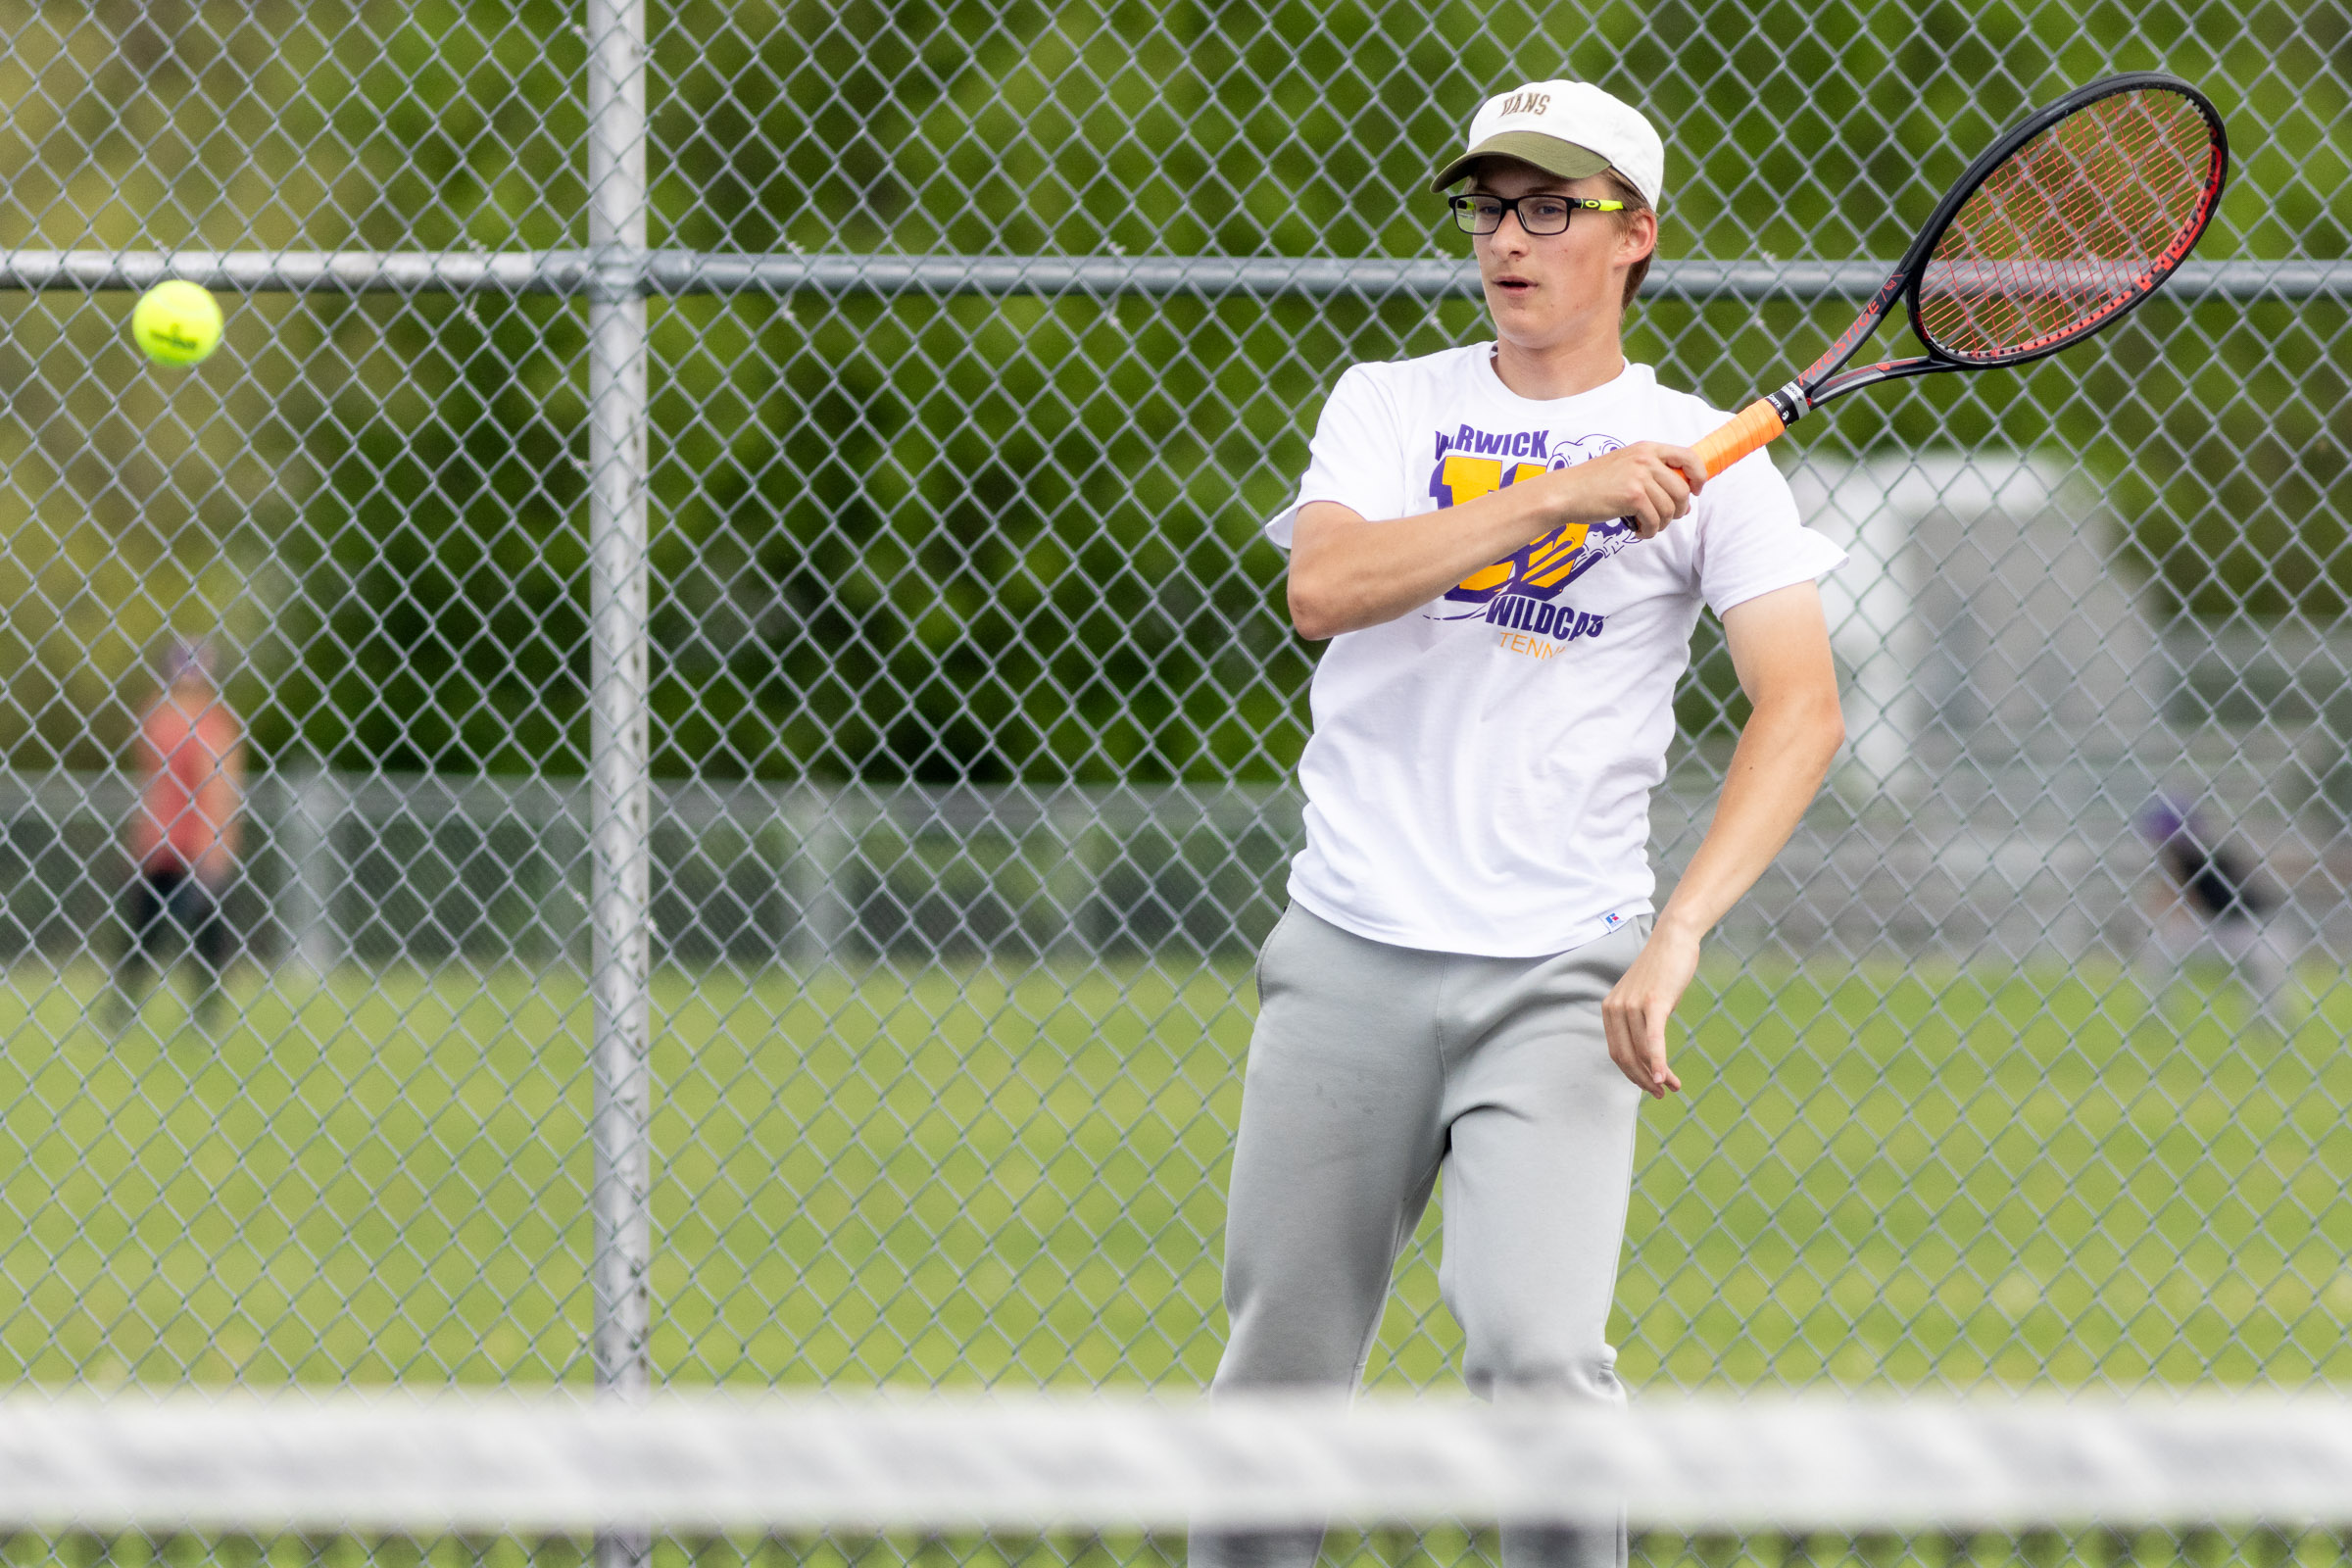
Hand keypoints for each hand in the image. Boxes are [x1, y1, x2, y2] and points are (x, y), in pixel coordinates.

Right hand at [1545, 442, 1704, 540]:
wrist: (1565, 493)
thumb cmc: (1593, 484)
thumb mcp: (1626, 467)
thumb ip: (1653, 475)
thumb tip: (1684, 501)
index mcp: (1646, 449)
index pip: (1689, 457)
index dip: (1698, 476)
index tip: (1695, 491)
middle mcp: (1645, 459)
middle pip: (1682, 489)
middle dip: (1678, 510)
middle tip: (1664, 519)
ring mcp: (1639, 477)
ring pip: (1669, 508)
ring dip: (1661, 524)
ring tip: (1647, 526)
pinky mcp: (1632, 496)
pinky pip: (1654, 520)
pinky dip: (1649, 531)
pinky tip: (1637, 531)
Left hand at [1602, 921, 1701, 1096]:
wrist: (1674, 938)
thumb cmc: (1662, 971)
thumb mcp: (1644, 999)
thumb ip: (1640, 1023)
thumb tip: (1649, 1055)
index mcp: (1609, 1009)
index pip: (1617, 1052)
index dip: (1633, 1074)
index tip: (1650, 1086)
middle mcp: (1615, 1008)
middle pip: (1625, 1057)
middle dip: (1643, 1081)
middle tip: (1662, 1094)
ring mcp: (1632, 1005)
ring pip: (1642, 1052)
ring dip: (1659, 1075)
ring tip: (1675, 1086)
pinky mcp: (1653, 1003)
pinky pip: (1653, 1040)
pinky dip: (1658, 1062)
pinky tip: (1664, 1078)